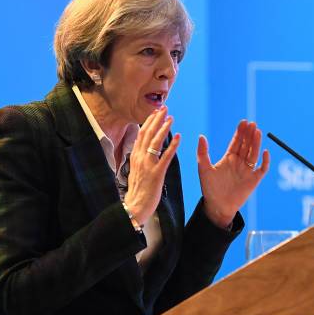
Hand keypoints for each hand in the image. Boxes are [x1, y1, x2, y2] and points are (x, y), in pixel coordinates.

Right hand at [124, 107, 179, 224]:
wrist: (135, 206)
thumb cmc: (137, 191)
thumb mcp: (135, 171)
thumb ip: (139, 159)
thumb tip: (142, 148)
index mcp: (135, 157)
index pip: (141, 134)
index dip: (149, 122)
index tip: (156, 112)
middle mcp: (140, 158)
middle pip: (148, 134)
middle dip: (156, 119)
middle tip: (165, 108)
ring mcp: (148, 165)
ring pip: (155, 142)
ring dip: (164, 128)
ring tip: (171, 118)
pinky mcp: (157, 173)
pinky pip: (166, 157)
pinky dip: (172, 146)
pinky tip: (179, 137)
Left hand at [197, 120, 269, 227]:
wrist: (217, 206)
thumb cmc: (210, 188)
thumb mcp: (203, 169)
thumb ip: (202, 153)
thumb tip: (201, 136)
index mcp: (229, 158)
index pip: (236, 142)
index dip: (240, 132)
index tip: (244, 122)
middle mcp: (240, 162)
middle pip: (247, 145)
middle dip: (249, 134)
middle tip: (252, 123)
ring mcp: (248, 170)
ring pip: (254, 153)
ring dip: (256, 143)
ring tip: (257, 131)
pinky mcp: (254, 180)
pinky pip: (262, 169)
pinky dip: (265, 161)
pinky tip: (265, 152)